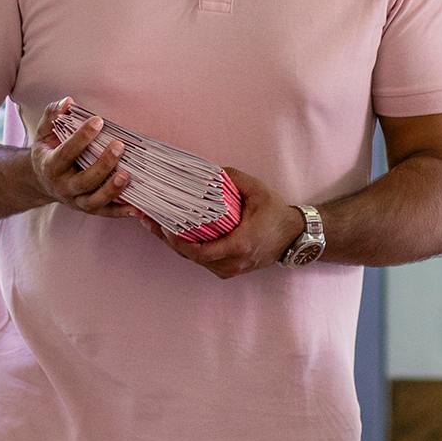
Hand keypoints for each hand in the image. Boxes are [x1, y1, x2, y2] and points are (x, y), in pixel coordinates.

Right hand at [26, 100, 138, 219]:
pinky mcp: (88, 209)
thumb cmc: (49, 151)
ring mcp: (76, 201)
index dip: (82, 137)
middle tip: (119, 146)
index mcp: (50, 165)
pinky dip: (121, 212)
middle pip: (83, 180)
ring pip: (94, 201)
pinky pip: (106, 213)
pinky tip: (137, 208)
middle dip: (102, 164)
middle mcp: (63, 186)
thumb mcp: (45, 132)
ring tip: (127, 176)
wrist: (41, 181)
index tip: (99, 120)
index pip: (66, 152)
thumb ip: (53, 114)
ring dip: (111, 190)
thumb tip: (68, 101)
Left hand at [148, 165, 302, 278]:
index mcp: (239, 246)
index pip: (199, 251)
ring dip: (174, 244)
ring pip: (194, 260)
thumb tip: (211, 171)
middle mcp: (232, 263)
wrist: (293, 237)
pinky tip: (173, 234)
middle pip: (190, 256)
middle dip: (167, 239)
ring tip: (154, 225)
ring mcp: (230, 269)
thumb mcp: (258, 190)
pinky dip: (186, 248)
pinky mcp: (228, 269)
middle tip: (148, 220)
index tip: (163, 225)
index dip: (177, 241)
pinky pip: (202, 260)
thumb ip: (234, 178)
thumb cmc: (276, 214)